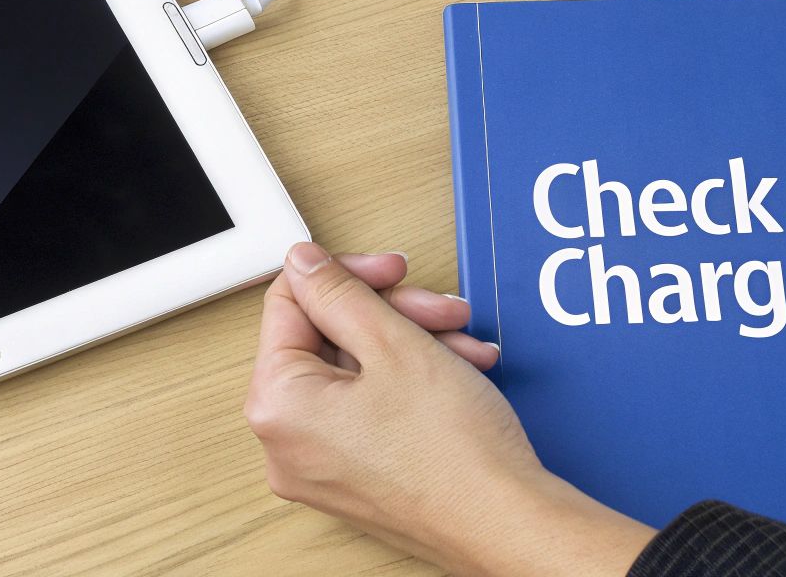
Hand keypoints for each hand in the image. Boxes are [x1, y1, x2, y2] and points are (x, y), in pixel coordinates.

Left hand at [244, 242, 654, 576]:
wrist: (508, 523)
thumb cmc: (453, 451)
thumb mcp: (392, 342)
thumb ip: (338, 292)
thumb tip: (302, 263)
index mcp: (277, 405)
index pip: (289, 305)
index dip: (346, 273)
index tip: (390, 268)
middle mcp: (286, 442)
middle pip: (328, 338)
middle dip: (393, 315)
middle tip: (440, 311)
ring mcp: (320, 465)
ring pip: (358, 371)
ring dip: (413, 344)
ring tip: (463, 347)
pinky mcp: (356, 477)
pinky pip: (371, 407)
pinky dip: (412, 382)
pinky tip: (460, 372)